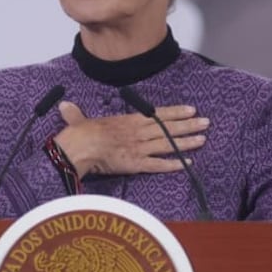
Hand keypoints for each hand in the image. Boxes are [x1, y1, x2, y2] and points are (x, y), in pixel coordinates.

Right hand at [54, 101, 208, 175]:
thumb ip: (76, 115)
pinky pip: (159, 165)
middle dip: (189, 124)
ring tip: (203, 139)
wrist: (78, 148)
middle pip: (168, 128)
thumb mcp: (79, 120)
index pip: (157, 114)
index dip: (176, 112)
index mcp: (128, 120)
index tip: (191, 109)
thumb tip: (64, 107)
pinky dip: (174, 164)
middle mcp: (138, 132)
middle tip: (206, 122)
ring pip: (168, 144)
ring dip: (187, 142)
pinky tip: (188, 163)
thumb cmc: (79, 135)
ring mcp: (139, 148)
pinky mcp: (136, 164)